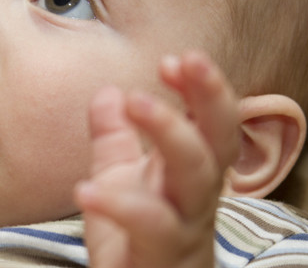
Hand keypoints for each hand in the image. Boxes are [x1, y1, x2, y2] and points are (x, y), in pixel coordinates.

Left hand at [75, 51, 239, 267]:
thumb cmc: (133, 236)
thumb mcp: (118, 178)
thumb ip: (113, 137)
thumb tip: (107, 92)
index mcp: (187, 171)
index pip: (210, 122)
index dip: (203, 89)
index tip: (173, 60)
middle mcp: (195, 196)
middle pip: (220, 142)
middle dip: (209, 97)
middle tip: (183, 61)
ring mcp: (185, 226)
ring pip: (197, 177)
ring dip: (170, 132)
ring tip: (135, 101)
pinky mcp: (164, 256)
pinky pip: (151, 226)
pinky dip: (118, 203)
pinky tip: (87, 189)